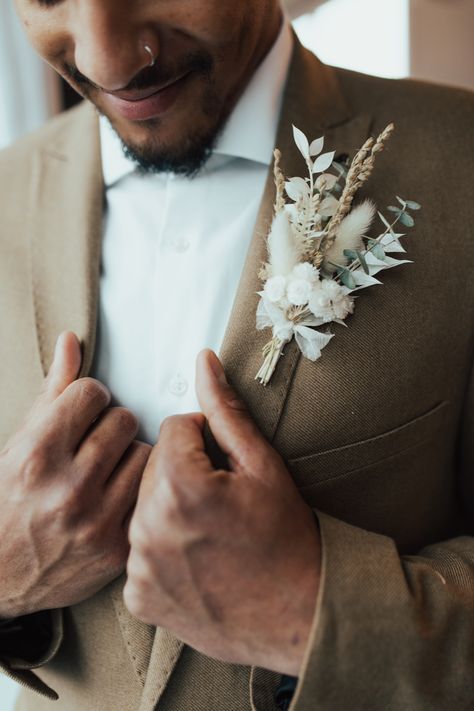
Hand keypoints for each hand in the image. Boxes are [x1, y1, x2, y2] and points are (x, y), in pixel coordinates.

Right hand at [0, 332, 150, 617]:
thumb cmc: (7, 499)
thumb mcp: (19, 442)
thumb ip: (53, 391)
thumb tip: (71, 340)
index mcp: (36, 454)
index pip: (92, 392)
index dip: (88, 399)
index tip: (82, 413)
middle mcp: (67, 487)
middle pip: (124, 419)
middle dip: (110, 425)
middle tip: (95, 444)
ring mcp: (95, 521)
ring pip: (145, 453)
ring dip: (130, 456)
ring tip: (107, 469)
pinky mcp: (116, 547)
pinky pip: (150, 492)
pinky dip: (138, 490)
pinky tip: (117, 495)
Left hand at [124, 350, 319, 675]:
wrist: (299, 614)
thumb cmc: (288, 538)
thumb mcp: (263, 465)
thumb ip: (225, 410)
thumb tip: (203, 360)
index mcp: (180, 486)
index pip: (173, 428)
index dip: (204, 440)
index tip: (227, 467)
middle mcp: (149, 527)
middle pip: (152, 466)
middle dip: (183, 472)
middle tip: (221, 501)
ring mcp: (140, 567)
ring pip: (143, 506)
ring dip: (169, 508)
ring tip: (210, 531)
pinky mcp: (138, 597)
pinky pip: (139, 550)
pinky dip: (161, 550)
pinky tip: (195, 560)